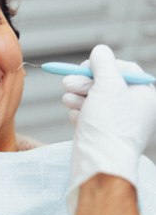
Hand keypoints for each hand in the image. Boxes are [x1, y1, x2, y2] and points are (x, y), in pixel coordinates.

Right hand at [62, 45, 155, 211]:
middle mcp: (134, 108)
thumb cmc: (110, 126)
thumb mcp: (108, 85)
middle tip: (68, 83)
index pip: (124, 68)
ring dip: (77, 96)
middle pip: (105, 83)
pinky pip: (87, 114)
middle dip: (85, 82)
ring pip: (93, 98)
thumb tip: (100, 51)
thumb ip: (104, 63)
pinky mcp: (101, 132)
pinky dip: (79, 113)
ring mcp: (116, 121)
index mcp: (146, 95)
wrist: (99, 163)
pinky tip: (76, 117)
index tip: (86, 67)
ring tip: (69, 100)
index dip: (103, 65)